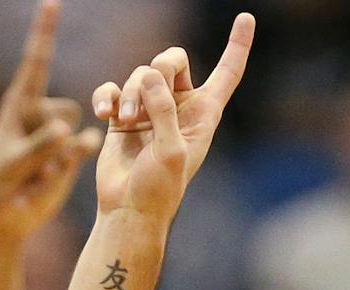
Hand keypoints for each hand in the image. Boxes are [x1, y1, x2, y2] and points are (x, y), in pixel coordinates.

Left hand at [0, 0, 101, 239]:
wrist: (5, 216)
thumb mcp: (10, 165)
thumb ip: (37, 147)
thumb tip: (66, 131)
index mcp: (19, 104)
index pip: (36, 62)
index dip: (44, 33)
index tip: (51, 2)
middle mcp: (42, 113)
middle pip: (62, 108)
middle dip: (48, 135)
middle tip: (26, 160)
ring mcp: (58, 134)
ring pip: (73, 125)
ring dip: (56, 151)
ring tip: (36, 171)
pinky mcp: (71, 155)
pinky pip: (84, 144)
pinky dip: (74, 157)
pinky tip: (53, 173)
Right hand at [91, 13, 253, 223]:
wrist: (127, 210)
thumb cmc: (158, 190)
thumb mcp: (171, 150)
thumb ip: (165, 110)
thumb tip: (148, 76)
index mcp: (203, 114)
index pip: (227, 73)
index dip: (238, 45)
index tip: (246, 19)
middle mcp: (177, 107)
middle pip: (173, 61)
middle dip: (161, 69)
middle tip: (148, 95)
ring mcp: (148, 111)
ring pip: (140, 75)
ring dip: (130, 94)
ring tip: (126, 121)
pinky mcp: (121, 117)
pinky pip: (112, 90)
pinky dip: (106, 97)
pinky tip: (103, 114)